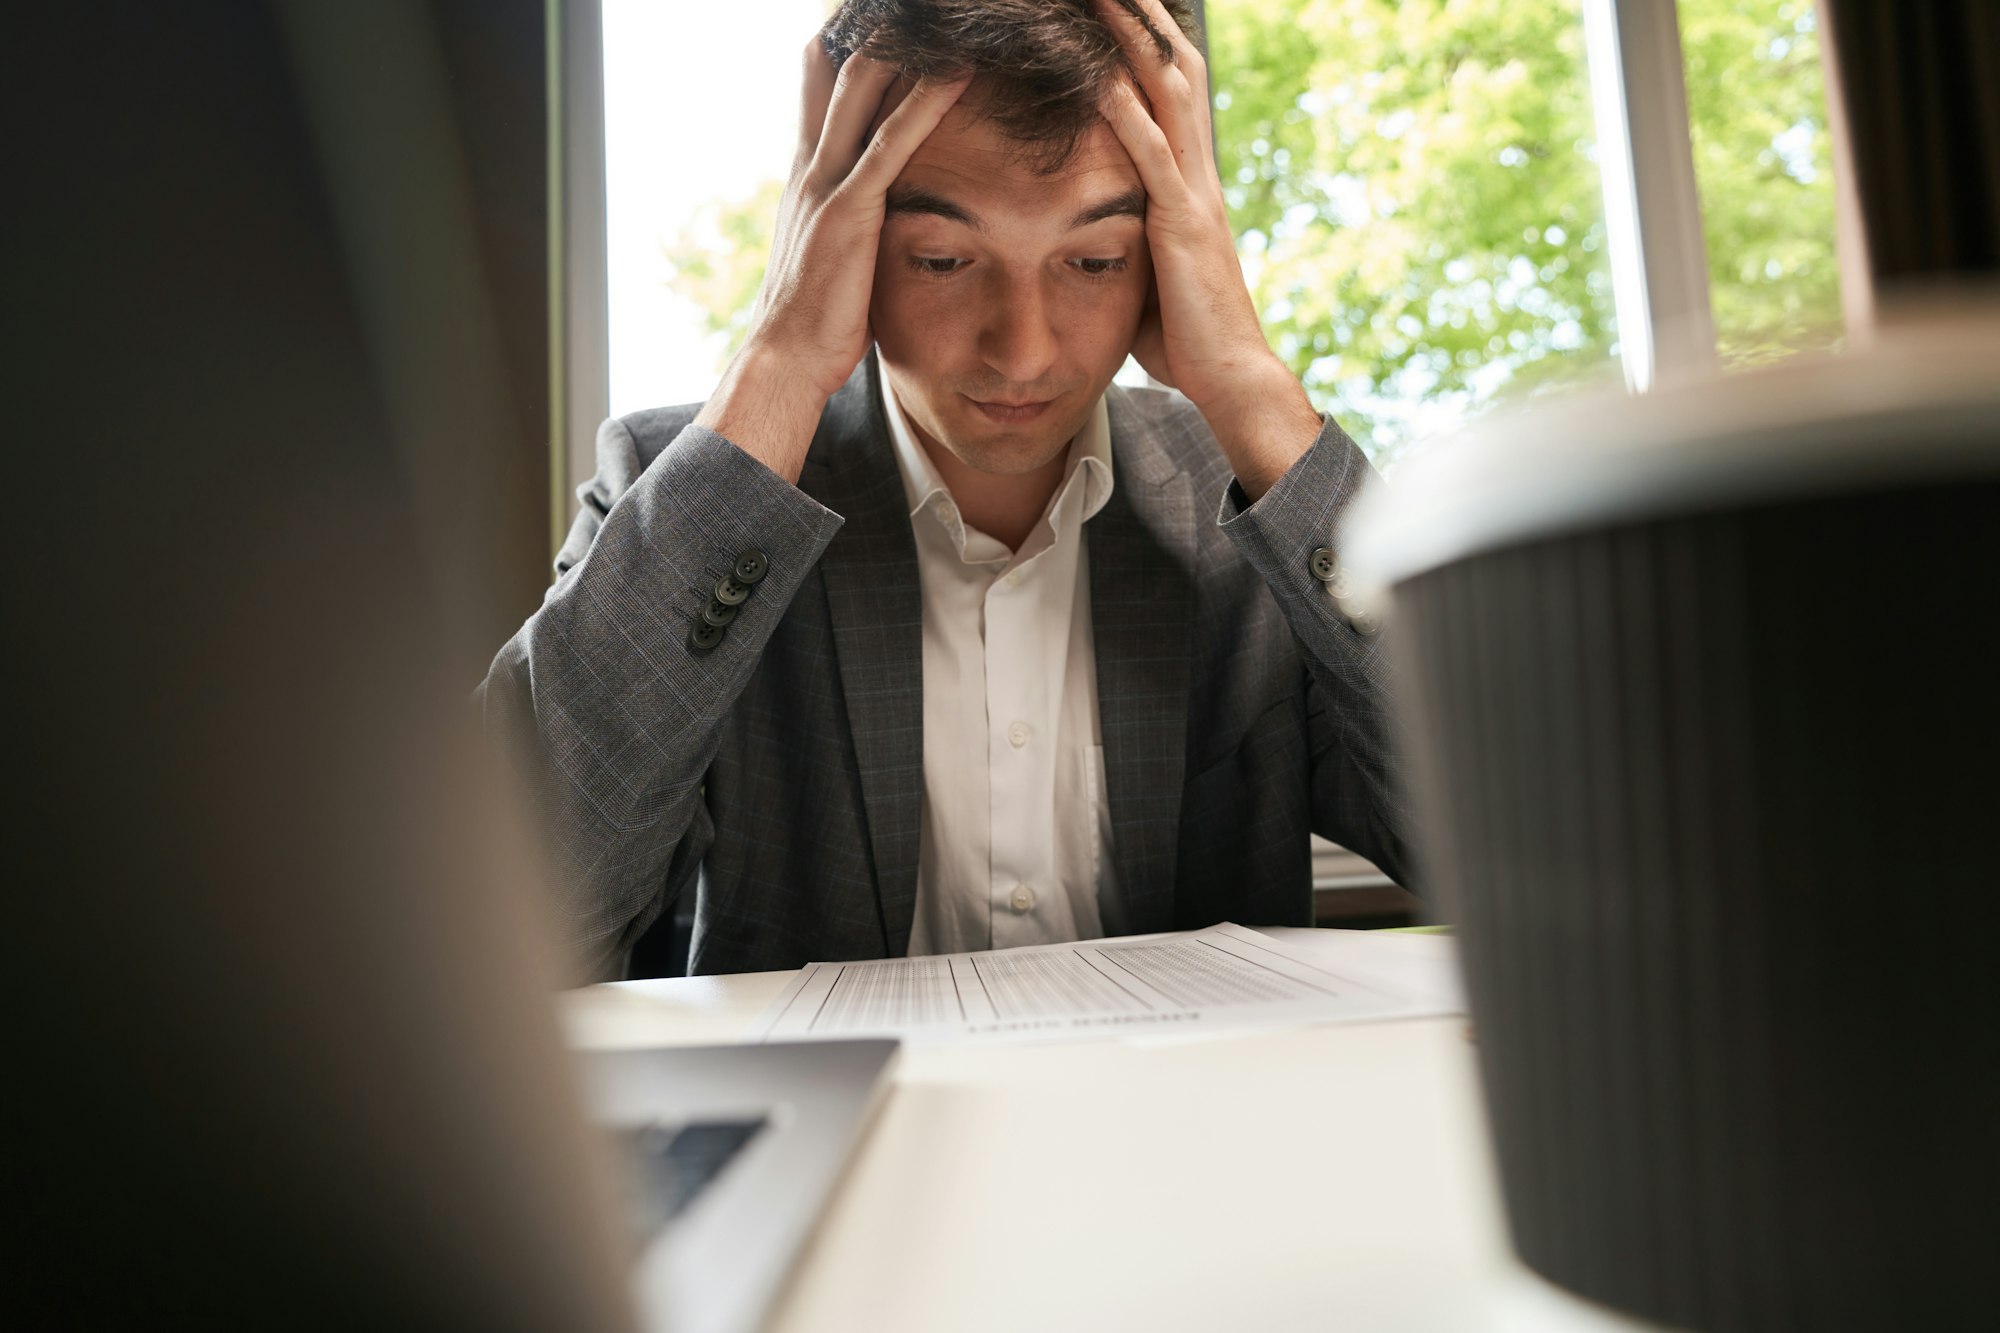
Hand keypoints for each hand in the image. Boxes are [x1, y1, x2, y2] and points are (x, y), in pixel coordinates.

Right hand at [694, 41, 968, 482]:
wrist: (786, 357)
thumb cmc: (816, 317)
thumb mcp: (828, 251)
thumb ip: (845, 218)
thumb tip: (868, 211)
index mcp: (806, 173)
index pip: (818, 85)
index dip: (841, 43)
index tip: (869, 15)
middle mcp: (812, 166)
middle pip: (835, 68)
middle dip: (868, 28)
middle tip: (902, 3)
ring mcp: (829, 184)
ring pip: (862, 89)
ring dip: (902, 47)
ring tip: (943, 19)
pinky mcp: (852, 211)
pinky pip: (892, 142)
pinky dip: (926, 102)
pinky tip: (959, 73)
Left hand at [1094, 0, 1321, 498]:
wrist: (1232, 377)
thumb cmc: (1185, 335)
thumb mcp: (1148, 269)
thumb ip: (1126, 233)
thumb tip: (1090, 226)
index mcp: (1190, 178)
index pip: (1172, 83)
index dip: (1147, 36)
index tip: (1115, 0)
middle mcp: (1198, 171)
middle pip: (1173, 64)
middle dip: (1140, 15)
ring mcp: (1194, 193)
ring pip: (1166, 90)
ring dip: (1131, 38)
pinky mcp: (1182, 224)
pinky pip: (1152, 153)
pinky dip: (1124, 108)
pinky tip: (1096, 73)